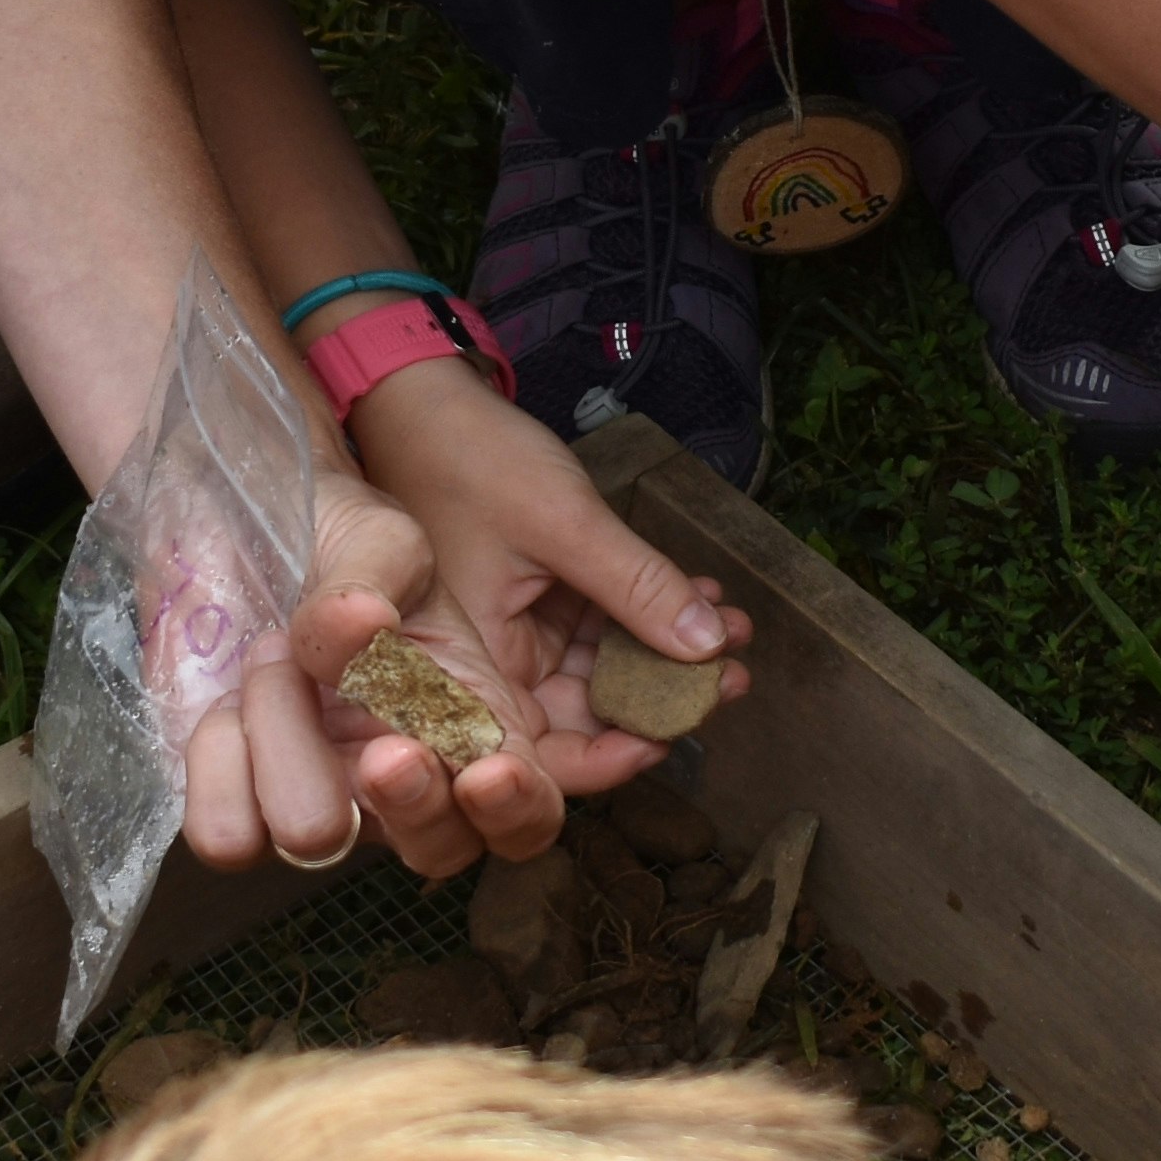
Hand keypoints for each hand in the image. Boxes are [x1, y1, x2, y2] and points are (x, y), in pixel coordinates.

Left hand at [169, 466, 614, 877]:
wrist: (235, 528)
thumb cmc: (334, 541)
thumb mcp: (379, 539)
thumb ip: (380, 576)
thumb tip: (364, 627)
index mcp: (467, 722)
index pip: (525, 811)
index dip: (518, 811)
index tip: (486, 775)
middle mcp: (400, 780)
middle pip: (438, 850)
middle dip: (412, 805)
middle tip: (382, 752)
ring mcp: (318, 797)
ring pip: (313, 837)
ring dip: (286, 737)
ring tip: (273, 654)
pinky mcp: (235, 802)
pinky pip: (229, 834)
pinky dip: (218, 765)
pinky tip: (222, 703)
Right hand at [348, 346, 747, 745]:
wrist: (425, 398)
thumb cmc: (467, 456)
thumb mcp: (563, 521)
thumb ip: (636, 586)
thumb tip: (709, 646)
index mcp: (472, 667)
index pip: (542, 758)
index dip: (610, 761)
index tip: (675, 733)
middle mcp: (494, 665)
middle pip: (584, 718)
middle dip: (664, 702)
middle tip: (732, 677)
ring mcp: (523, 633)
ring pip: (606, 674)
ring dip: (671, 656)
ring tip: (735, 628)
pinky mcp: (543, 603)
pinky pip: (605, 630)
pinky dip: (652, 616)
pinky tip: (703, 596)